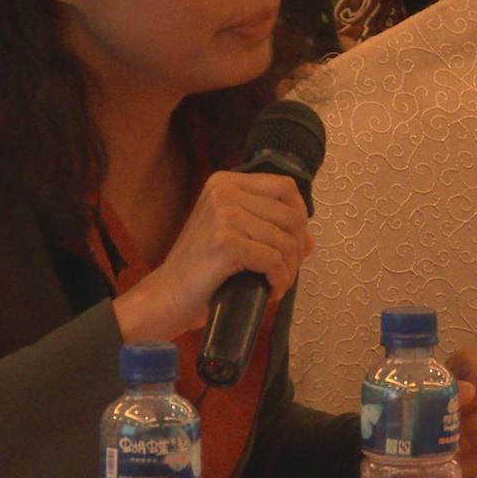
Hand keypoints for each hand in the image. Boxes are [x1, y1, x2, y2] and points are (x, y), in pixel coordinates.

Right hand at [117, 171, 313, 341]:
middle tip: (287, 270)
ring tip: (277, 283)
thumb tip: (309, 241)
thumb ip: (268, 229)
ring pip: (285, 241)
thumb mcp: (233, 236)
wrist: (166, 294)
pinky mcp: (226, 243)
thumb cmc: (200, 268)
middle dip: (297, 249)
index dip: (300, 215)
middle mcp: (224, 192)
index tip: (297, 241)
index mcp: (225, 183)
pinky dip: (279, 279)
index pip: (285, 187)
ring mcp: (224, 215)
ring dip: (289, 269)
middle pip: (290, 216)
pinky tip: (270, 291)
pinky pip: (273, 260)